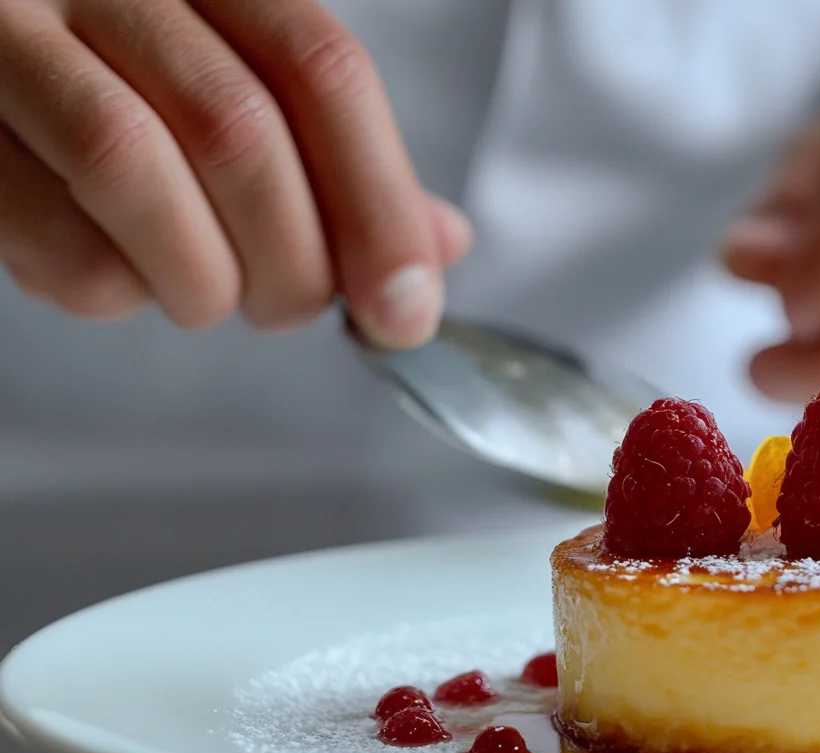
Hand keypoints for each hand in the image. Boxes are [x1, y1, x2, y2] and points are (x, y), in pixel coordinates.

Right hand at [0, 0, 470, 346]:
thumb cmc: (125, 85)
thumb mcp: (245, 94)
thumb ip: (336, 162)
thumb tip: (435, 248)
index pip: (323, 71)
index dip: (379, 205)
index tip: (405, 306)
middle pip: (239, 130)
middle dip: (294, 262)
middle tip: (295, 306)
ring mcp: (11, 37)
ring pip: (133, 167)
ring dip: (202, 280)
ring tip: (208, 295)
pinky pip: (50, 235)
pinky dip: (109, 292)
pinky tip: (121, 275)